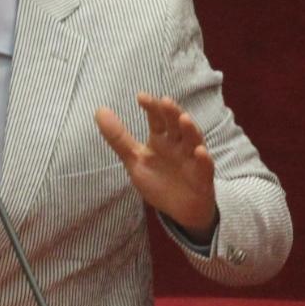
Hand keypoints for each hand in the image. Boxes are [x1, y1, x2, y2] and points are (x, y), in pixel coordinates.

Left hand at [94, 93, 216, 241]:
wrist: (179, 209)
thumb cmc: (159, 180)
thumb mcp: (134, 159)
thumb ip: (118, 137)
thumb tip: (99, 110)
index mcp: (161, 140)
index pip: (157, 119)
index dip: (151, 108)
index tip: (141, 96)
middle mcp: (178, 145)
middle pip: (176, 125)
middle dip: (171, 113)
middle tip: (164, 101)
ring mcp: (192, 159)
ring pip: (193, 140)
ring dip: (190, 129)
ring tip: (184, 118)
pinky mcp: (202, 177)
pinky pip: (205, 167)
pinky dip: (203, 159)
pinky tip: (200, 151)